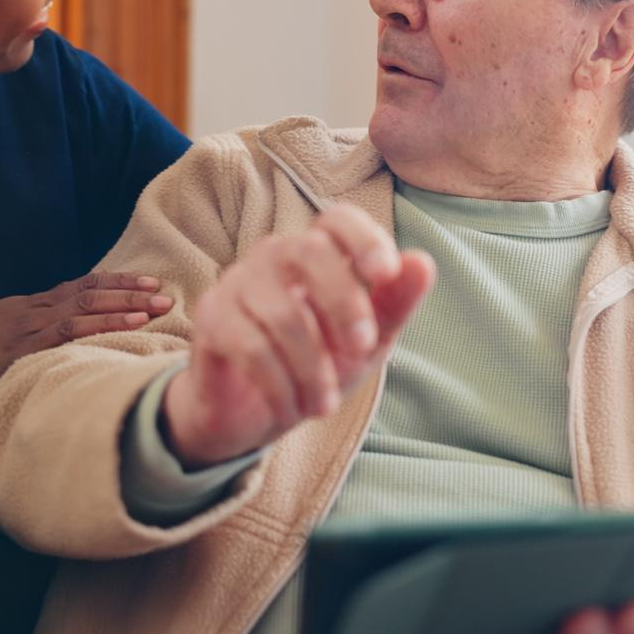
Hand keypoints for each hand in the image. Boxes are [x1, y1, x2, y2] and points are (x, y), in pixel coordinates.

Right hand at [0, 273, 173, 392]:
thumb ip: (30, 340)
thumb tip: (62, 349)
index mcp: (27, 307)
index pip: (79, 287)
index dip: (115, 284)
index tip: (147, 283)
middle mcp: (31, 310)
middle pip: (88, 292)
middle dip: (128, 291)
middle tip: (165, 293)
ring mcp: (27, 327)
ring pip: (83, 309)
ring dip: (122, 306)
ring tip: (156, 307)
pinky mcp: (21, 348)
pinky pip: (67, 333)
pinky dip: (100, 326)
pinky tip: (127, 325)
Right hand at [161, 204, 435, 467]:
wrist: (251, 414)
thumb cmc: (315, 365)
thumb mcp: (366, 342)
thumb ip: (394, 303)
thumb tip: (423, 262)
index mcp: (317, 254)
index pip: (337, 219)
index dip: (362, 237)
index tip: (385, 272)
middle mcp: (273, 257)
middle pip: (307, 251)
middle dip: (343, 301)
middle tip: (362, 348)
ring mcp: (237, 284)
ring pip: (283, 313)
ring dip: (312, 369)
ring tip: (325, 406)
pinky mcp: (210, 320)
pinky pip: (250, 348)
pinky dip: (280, 386)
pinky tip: (292, 410)